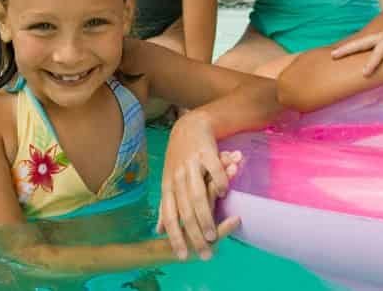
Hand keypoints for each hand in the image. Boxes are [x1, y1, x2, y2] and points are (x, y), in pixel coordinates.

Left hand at [157, 114, 240, 260]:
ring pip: (197, 194)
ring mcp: (192, 165)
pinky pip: (213, 170)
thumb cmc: (180, 158)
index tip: (182, 256)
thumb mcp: (169, 182)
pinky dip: (218, 182)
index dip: (175, 236)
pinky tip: (224, 194)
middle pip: (185, 210)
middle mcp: (178, 177)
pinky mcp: (206, 152)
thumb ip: (166, 207)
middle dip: (194, 234)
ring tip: (213, 235)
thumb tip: (158, 230)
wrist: (190, 126)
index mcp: (169, 186)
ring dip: (205, 216)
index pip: (170, 216)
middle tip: (205, 253)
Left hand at [330, 8, 382, 75]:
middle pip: (362, 41)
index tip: (353, 50)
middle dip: (347, 47)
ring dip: (348, 50)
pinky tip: (365, 73)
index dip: (362, 47)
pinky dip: (371, 64)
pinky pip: (378, 54)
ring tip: (334, 55)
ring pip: (363, 44)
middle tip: (333, 53)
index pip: (374, 42)